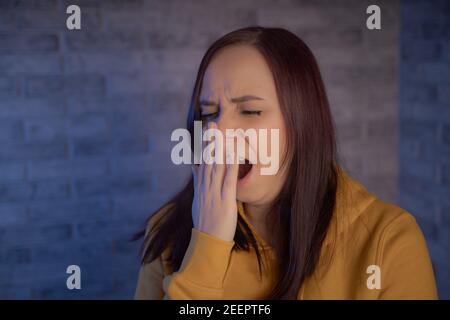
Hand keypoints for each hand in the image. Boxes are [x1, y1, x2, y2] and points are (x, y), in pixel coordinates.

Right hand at [191, 122, 238, 241]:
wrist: (207, 242)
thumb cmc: (205, 223)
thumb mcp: (197, 201)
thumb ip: (198, 183)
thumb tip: (195, 167)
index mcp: (201, 187)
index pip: (201, 162)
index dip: (203, 146)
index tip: (206, 131)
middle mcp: (205, 187)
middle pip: (207, 160)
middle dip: (210, 141)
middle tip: (212, 123)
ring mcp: (214, 193)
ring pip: (216, 167)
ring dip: (218, 149)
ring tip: (220, 133)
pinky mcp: (225, 200)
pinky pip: (228, 180)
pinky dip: (230, 166)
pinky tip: (233, 155)